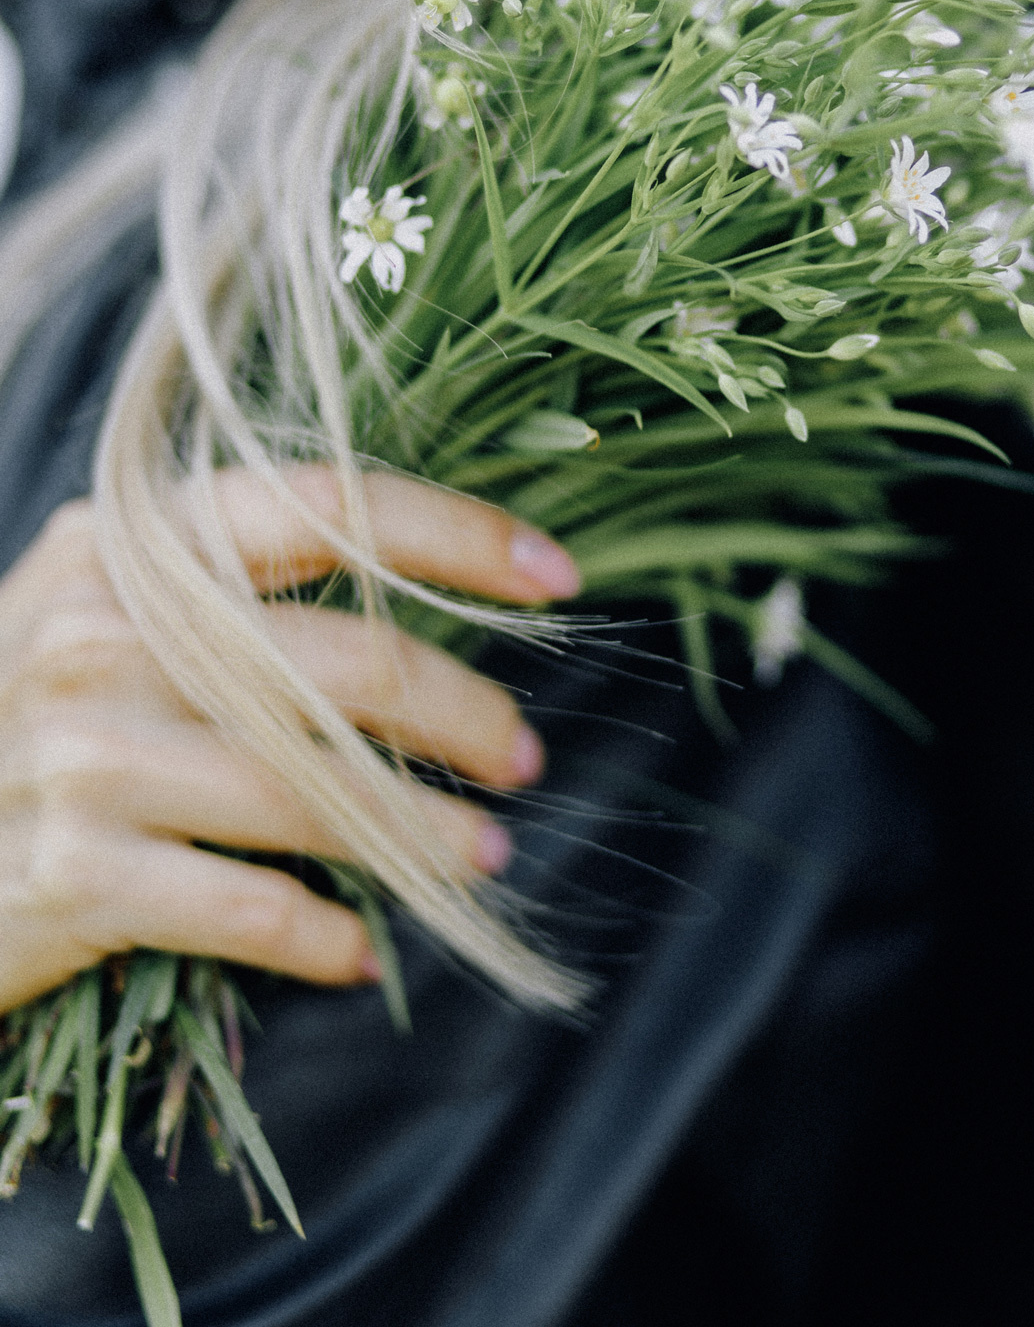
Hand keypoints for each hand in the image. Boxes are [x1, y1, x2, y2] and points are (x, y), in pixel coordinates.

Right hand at [0, 468, 578, 1013]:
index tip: (559, 578)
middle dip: (467, 713)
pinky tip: (360, 950)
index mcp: (133, 542)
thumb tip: (422, 590)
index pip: (326, 506)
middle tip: (522, 756)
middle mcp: (107, 631)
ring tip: (481, 856)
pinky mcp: (74, 875)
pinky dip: (325, 935)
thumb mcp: (106, 606)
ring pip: (317, 795)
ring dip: (424, 836)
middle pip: (350, 664)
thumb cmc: (32, 706)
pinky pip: (250, 908)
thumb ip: (232, 581)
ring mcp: (85, 752)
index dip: (459, 534)